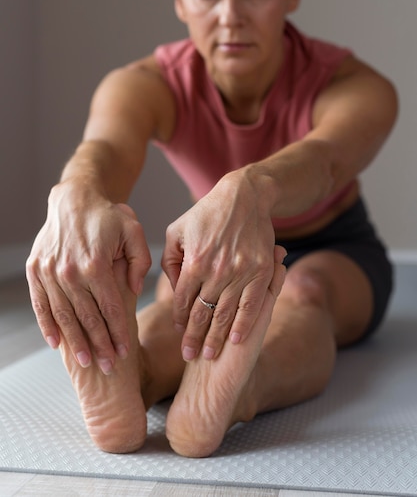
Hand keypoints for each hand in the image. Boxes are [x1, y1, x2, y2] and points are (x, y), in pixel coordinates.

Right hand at [26, 183, 150, 373]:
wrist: (73, 200)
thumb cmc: (108, 217)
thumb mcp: (133, 232)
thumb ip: (140, 261)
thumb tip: (134, 289)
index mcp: (96, 264)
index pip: (110, 309)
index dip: (118, 333)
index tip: (124, 352)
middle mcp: (71, 271)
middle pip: (87, 318)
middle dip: (100, 345)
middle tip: (110, 367)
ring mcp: (50, 272)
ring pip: (64, 316)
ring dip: (75, 342)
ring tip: (86, 362)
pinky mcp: (36, 270)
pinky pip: (41, 304)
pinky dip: (47, 325)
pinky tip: (56, 343)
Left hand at [162, 170, 285, 360]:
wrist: (244, 196)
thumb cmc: (206, 213)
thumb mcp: (177, 231)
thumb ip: (170, 261)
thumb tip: (175, 289)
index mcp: (194, 261)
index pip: (182, 300)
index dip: (179, 319)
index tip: (178, 332)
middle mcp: (217, 270)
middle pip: (201, 313)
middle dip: (193, 338)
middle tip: (188, 357)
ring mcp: (241, 272)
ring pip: (225, 314)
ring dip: (216, 338)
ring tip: (208, 357)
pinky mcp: (261, 271)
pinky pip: (251, 305)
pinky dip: (243, 324)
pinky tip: (236, 340)